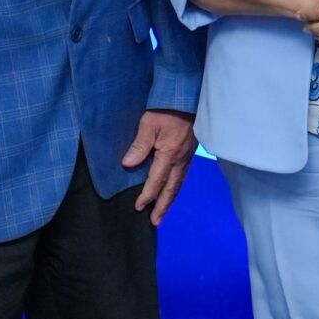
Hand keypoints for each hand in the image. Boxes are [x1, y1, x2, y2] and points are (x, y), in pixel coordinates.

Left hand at [122, 108, 196, 224]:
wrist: (186, 97)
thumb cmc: (165, 109)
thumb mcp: (148, 124)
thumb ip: (139, 145)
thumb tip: (128, 164)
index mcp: (169, 154)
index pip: (157, 181)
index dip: (147, 195)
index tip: (139, 207)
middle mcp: (180, 160)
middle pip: (171, 189)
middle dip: (163, 206)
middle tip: (155, 221)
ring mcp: (187, 157)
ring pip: (178, 184)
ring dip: (170, 199)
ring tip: (163, 211)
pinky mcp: (189, 152)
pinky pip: (182, 176)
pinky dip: (176, 187)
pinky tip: (172, 190)